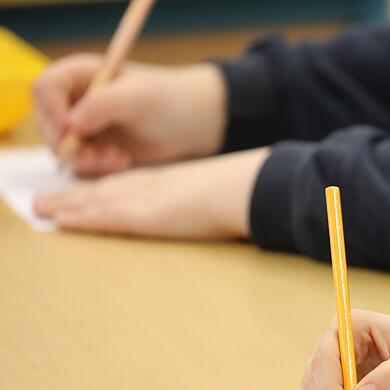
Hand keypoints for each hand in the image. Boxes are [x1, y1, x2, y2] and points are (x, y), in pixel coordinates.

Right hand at [33, 54, 225, 176]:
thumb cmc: (172, 101)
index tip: (69, 131)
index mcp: (82, 75)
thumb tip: (70, 123)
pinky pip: (79, 164)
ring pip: (61, 148)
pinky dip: (96, 168)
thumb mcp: (140, 97)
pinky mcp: (95, 148)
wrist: (196, 124)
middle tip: (100, 156)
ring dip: (85, 160)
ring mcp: (83, 126)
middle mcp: (76, 99)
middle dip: (70, 145)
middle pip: (47, 124)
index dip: (51, 110)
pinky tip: (122, 162)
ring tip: (119, 159)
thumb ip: (103, 104)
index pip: (45, 88)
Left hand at [33, 147, 266, 238]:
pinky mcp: (147, 214)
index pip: (128, 183)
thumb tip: (220, 208)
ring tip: (41, 210)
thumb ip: (211, 201)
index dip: (102, 189)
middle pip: (106, 188)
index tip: (83, 194)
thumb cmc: (246, 191)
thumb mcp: (223, 193)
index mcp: (173, 181)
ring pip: (97, 200)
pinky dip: (81, 217)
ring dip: (67, 205)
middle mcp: (154, 184)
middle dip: (74, 196)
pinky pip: (105, 216)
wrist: (251, 187)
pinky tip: (61, 222)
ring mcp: (149, 197)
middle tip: (45, 202)